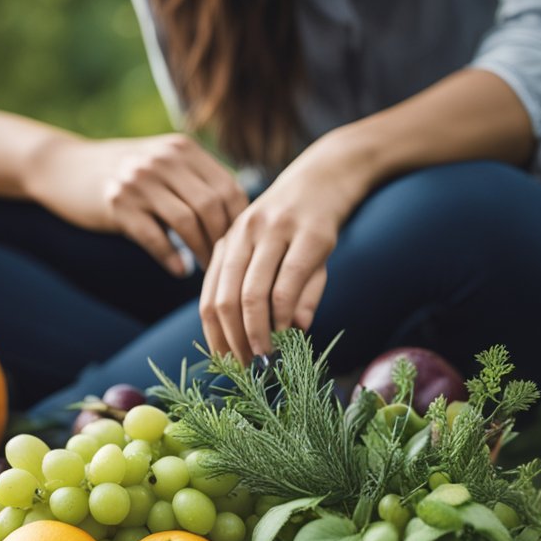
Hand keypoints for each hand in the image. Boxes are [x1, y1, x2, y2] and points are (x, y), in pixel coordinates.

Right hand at [26, 134, 247, 275]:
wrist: (65, 167)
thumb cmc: (123, 173)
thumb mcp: (162, 163)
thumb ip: (196, 181)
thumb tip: (240, 219)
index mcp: (182, 149)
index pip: (229, 187)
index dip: (241, 222)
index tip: (243, 247)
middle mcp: (163, 160)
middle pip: (211, 206)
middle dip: (223, 241)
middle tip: (226, 266)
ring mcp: (139, 180)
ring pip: (186, 223)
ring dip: (201, 253)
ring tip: (206, 272)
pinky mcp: (117, 204)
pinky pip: (154, 238)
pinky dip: (171, 258)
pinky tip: (180, 271)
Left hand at [200, 136, 372, 361]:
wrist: (331, 172)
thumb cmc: (300, 225)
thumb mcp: (279, 259)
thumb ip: (273, 296)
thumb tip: (283, 335)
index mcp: (227, 244)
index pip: (209, 300)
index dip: (216, 339)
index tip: (228, 366)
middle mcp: (242, 236)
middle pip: (224, 300)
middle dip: (234, 341)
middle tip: (247, 368)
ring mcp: (274, 233)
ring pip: (252, 293)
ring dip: (257, 332)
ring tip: (265, 356)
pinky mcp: (309, 233)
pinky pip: (288, 281)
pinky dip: (285, 312)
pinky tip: (290, 329)